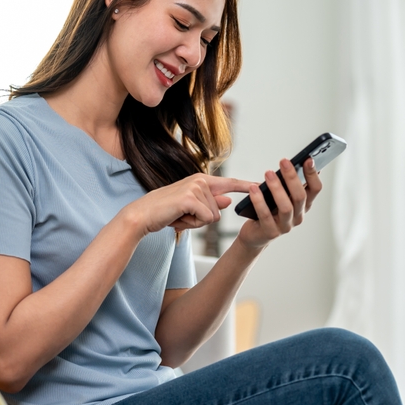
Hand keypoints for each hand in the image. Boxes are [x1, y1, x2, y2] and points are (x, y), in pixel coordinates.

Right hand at [122, 173, 254, 235]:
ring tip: (179, 215)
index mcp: (202, 180)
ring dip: (195, 223)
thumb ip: (211, 204)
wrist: (143, 215)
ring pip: (212, 217)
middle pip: (219, 211)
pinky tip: (179, 218)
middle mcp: (201, 180)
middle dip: (202, 220)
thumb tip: (229, 200)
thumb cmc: (166, 212)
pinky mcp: (190, 198)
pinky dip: (192, 224)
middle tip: (183, 215)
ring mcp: (196, 188)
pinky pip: (205, 219)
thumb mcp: (192, 208)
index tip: (261, 183)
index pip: (230, 183)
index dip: (246, 185)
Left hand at [237, 157, 322, 249]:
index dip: (313, 174)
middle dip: (292, 177)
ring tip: (268, 174)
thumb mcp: (281, 195)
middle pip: (300, 196)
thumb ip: (288, 183)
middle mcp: (298, 216)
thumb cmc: (269, 210)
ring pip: (286, 207)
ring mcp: (286, 226)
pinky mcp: (271, 232)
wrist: (255, 235)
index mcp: (303, 205)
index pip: (315, 189)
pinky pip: (265, 215)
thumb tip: (292, 163)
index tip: (308, 159)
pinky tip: (253, 189)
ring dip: (277, 188)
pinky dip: (259, 201)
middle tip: (283, 162)